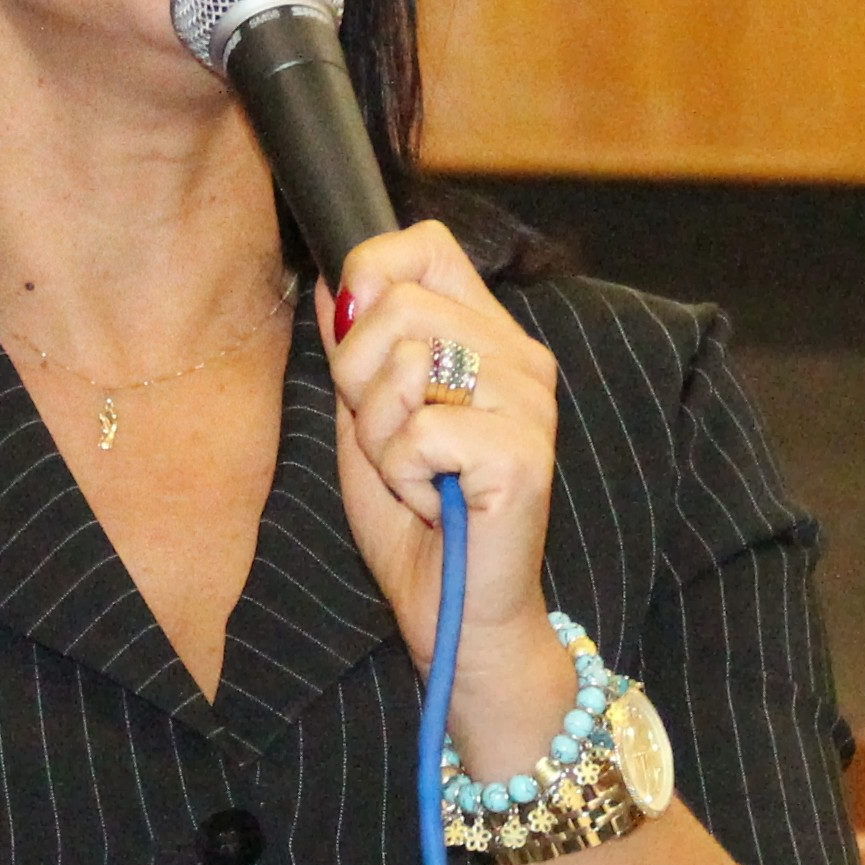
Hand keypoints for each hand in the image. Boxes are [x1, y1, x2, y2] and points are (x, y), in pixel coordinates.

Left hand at [321, 222, 575, 777]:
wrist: (457, 617)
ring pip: (406, 365)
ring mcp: (528, 405)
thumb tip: (336, 284)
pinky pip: (418, 433)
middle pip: (400, 305)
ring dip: (381, 436)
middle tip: (388, 441)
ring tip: (413, 475)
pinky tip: (432, 503)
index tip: (354, 343)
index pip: (425, 247)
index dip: (370, 279)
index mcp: (490, 338)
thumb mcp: (369, 421)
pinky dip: (403, 477)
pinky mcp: (523, 454)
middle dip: (360, 380)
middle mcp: (520, 360)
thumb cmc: (416, 524)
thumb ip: (358, 351)